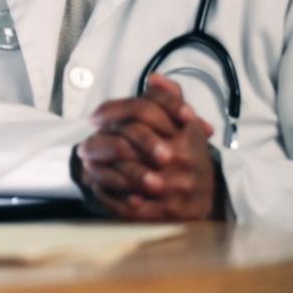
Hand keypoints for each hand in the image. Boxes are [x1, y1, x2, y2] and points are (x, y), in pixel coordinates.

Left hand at [74, 74, 222, 220]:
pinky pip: (126, 204)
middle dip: (99, 144)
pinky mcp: (163, 213)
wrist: (209, 200)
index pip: (142, 112)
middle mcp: (180, 161)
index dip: (112, 112)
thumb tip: (154, 78)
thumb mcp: (186, 126)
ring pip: (123, 176)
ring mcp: (172, 189)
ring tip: (87, 165)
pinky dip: (108, 195)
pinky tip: (98, 186)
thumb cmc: (190, 157)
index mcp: (184, 135)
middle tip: (84, 147)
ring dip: (99, 170)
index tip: (95, 118)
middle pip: (126, 146)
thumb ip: (169, 100)